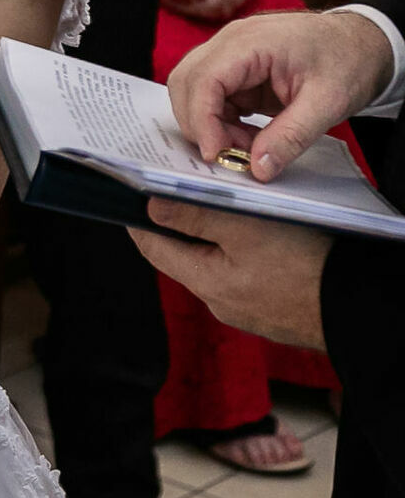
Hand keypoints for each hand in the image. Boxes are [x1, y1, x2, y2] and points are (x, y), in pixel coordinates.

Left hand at [130, 199, 329, 349]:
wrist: (364, 306)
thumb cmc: (308, 268)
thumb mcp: (245, 228)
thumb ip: (194, 215)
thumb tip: (150, 206)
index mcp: (206, 283)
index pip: (153, 248)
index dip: (140, 218)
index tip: (133, 193)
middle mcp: (222, 302)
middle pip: (185, 253)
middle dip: (181, 222)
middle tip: (182, 189)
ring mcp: (251, 307)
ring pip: (219, 262)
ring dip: (217, 235)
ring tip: (225, 205)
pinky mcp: (276, 306)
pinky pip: (248, 272)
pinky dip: (245, 250)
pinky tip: (260, 232)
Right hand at [168, 9, 393, 178]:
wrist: (362, 42)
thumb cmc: (348, 61)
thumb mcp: (327, 104)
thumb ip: (291, 137)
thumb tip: (258, 168)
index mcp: (251, 42)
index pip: (204, 80)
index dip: (202, 120)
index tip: (215, 154)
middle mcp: (230, 42)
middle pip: (185, 83)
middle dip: (199, 124)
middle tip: (230, 153)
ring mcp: (229, 53)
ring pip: (192, 91)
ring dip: (209, 124)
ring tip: (245, 144)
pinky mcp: (234, 68)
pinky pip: (210, 97)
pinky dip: (220, 121)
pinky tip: (248, 135)